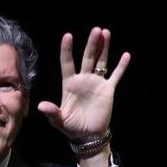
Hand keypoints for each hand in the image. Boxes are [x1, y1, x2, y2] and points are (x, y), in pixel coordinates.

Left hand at [36, 27, 130, 144]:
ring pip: (101, 61)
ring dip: (104, 48)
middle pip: (87, 57)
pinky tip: (125, 55)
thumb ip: (52, 112)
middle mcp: (83, 79)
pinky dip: (121, 66)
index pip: (67, 62)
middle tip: (96, 30)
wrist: (88, 136)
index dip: (67, 49)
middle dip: (92, 43)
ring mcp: (96, 83)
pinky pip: (115, 75)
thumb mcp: (59, 121)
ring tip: (106, 33)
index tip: (68, 36)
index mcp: (69, 84)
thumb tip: (41, 106)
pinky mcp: (108, 90)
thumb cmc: (71, 127)